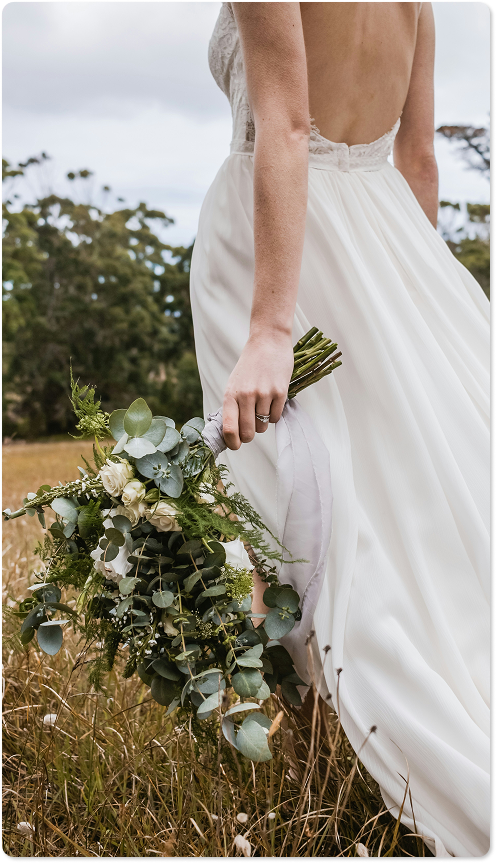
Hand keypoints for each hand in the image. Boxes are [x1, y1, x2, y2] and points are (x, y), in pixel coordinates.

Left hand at [223, 330, 293, 449]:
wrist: (268, 342)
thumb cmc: (249, 366)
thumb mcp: (234, 384)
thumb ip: (232, 406)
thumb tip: (231, 432)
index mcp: (231, 394)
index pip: (229, 427)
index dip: (232, 442)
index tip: (235, 446)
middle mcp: (246, 395)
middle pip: (248, 432)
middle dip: (249, 436)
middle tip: (250, 431)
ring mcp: (264, 394)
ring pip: (263, 426)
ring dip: (262, 423)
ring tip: (261, 407)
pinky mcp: (280, 392)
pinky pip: (276, 417)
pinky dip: (273, 415)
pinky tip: (271, 402)